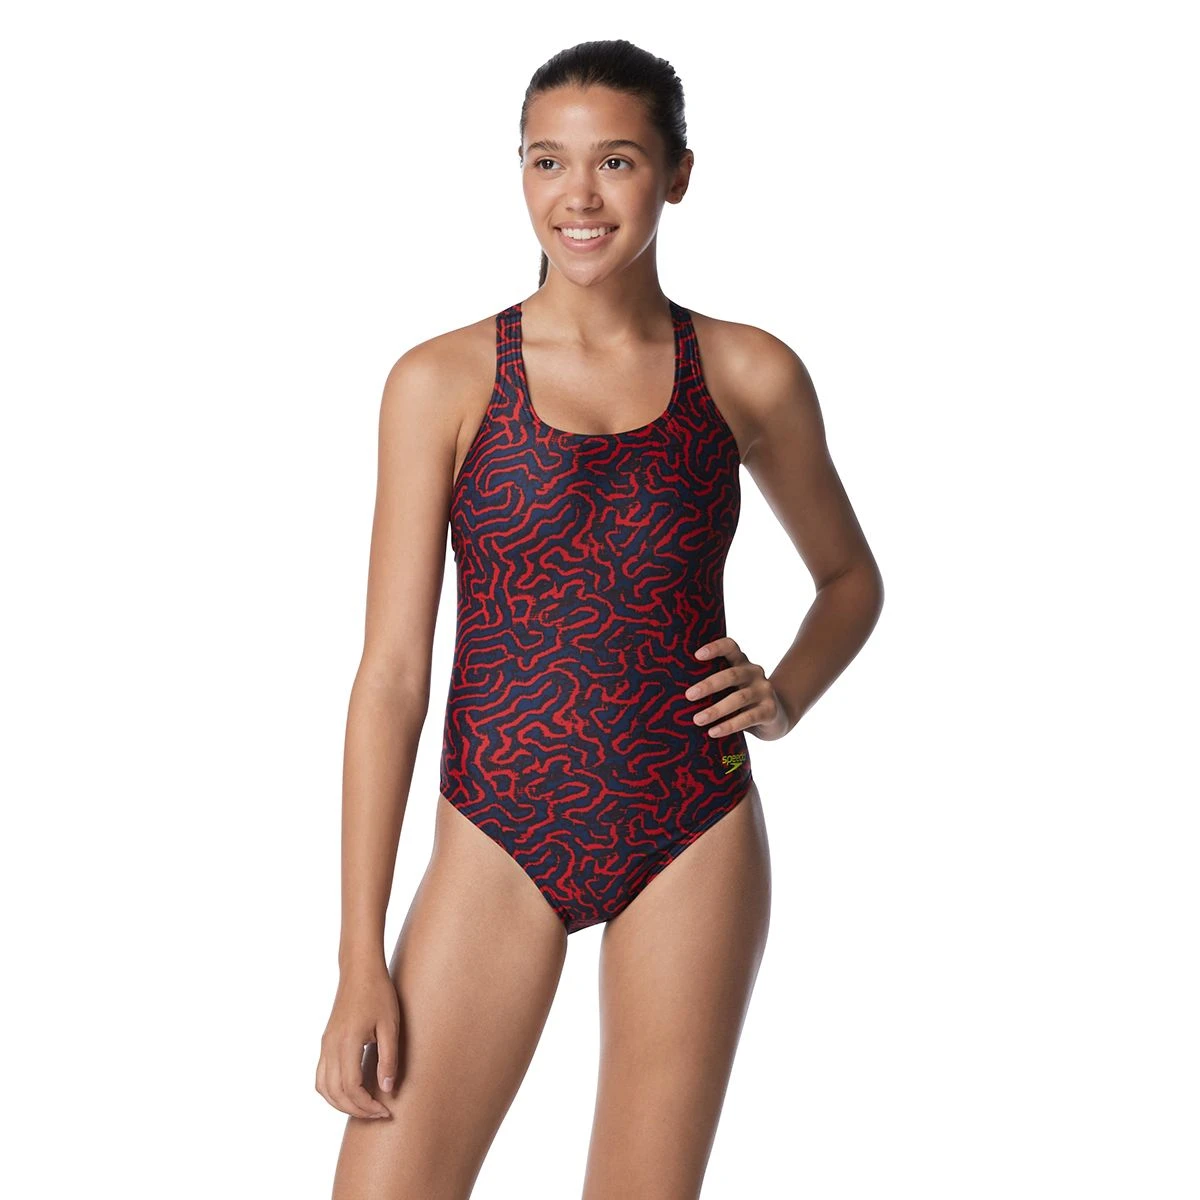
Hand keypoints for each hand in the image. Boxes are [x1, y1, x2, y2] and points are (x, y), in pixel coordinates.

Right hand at [315, 959, 400, 1118]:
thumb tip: (387, 1089)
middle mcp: (331, 1046)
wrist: (360, 970)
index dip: (367, 1105)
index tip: (385, 1110)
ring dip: (341, 1104)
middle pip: (335, 1093)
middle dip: (356, 1109)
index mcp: (347, 1042)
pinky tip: (349, 1093)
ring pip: (324, 1088)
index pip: (351, 1088)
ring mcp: (325, 1044)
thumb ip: (389, 1059)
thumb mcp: (390, 1025)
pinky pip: (321, 1076)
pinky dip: (331, 1092)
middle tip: (378, 1113)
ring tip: (364, 1108)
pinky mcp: (326, 1042)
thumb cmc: (379, 993)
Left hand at [687, 635, 790, 741]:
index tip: (696, 655)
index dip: (715, 648)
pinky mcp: (769, 710)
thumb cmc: (742, 701)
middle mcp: (755, 672)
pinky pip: (748, 718)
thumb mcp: (731, 687)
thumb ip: (715, 685)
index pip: (730, 647)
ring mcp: (764, 691)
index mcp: (742, 662)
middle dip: (708, 685)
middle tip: (688, 696)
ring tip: (697, 720)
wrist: (777, 716)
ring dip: (716, 710)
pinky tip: (713, 732)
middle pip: (731, 674)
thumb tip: (673, 694)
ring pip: (739, 698)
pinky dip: (729, 725)